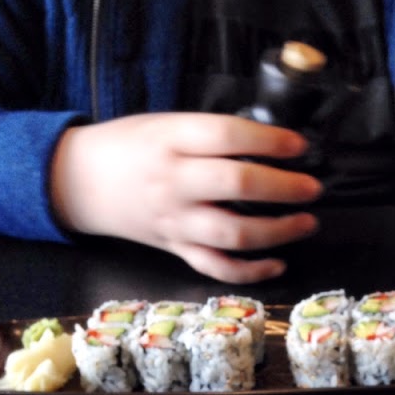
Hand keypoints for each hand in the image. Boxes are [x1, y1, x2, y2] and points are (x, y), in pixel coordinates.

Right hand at [50, 112, 322, 282]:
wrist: (83, 181)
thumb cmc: (131, 146)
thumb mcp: (167, 123)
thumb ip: (211, 134)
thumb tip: (271, 144)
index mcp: (171, 140)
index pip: (227, 136)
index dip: (269, 141)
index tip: (299, 146)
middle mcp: (174, 182)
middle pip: (235, 185)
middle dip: (283, 187)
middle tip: (311, 187)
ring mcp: (175, 221)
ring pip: (232, 234)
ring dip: (277, 232)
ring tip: (305, 222)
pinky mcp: (175, 249)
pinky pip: (216, 268)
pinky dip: (250, 271)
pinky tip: (277, 263)